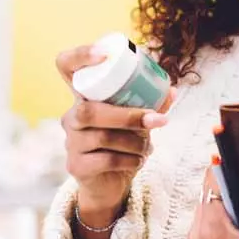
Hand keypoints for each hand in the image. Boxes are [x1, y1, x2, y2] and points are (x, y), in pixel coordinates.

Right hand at [56, 44, 176, 221]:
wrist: (109, 184)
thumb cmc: (122, 145)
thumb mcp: (137, 122)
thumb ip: (152, 106)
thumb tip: (172, 90)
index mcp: (85, 98)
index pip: (66, 66)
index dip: (80, 56)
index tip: (104, 54)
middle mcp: (72, 117)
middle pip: (89, 110)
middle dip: (128, 116)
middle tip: (157, 121)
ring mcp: (71, 142)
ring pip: (103, 137)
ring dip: (136, 142)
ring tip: (147, 147)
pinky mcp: (76, 166)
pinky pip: (107, 160)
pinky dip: (131, 160)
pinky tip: (138, 161)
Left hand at [188, 162, 238, 238]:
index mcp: (208, 227)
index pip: (211, 179)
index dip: (223, 157)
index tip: (227, 134)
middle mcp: (197, 235)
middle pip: (210, 191)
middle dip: (231, 177)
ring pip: (212, 208)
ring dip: (231, 197)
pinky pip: (213, 225)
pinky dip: (228, 215)